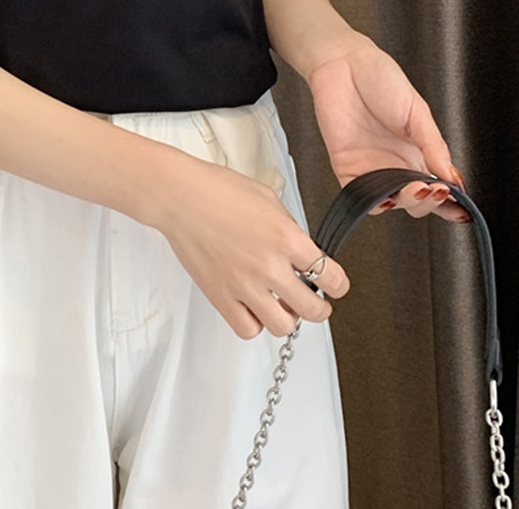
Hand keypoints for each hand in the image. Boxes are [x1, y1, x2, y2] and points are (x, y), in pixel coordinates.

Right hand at [158, 156, 350, 339]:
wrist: (180, 197)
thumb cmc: (216, 190)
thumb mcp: (268, 198)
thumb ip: (289, 227)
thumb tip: (300, 249)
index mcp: (286, 237)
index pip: (331, 277)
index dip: (338, 284)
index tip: (335, 285)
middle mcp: (269, 265)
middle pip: (313, 310)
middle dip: (318, 307)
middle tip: (312, 301)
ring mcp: (244, 284)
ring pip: (283, 326)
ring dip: (286, 317)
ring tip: (280, 305)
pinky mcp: (220, 296)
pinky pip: (247, 328)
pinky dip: (254, 322)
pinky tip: (252, 307)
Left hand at [306, 32, 471, 222]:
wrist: (343, 63)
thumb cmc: (380, 79)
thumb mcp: (417, 111)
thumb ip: (433, 145)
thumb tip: (453, 177)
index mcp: (418, 152)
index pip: (438, 187)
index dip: (451, 202)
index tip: (463, 210)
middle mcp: (395, 164)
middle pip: (417, 200)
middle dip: (431, 203)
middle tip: (436, 190)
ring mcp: (371, 167)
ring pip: (392, 202)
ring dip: (407, 202)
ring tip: (418, 188)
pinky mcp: (346, 166)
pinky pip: (360, 195)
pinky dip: (374, 203)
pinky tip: (386, 199)